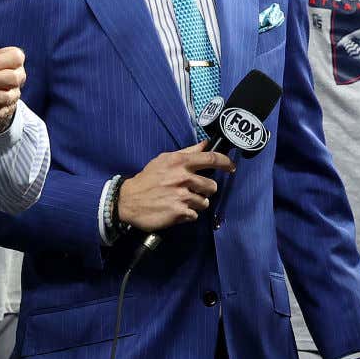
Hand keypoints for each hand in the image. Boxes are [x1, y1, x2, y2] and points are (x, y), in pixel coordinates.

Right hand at [114, 145, 236, 231]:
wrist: (127, 200)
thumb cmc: (148, 178)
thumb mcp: (164, 160)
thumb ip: (187, 152)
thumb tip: (206, 144)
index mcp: (180, 162)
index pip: (211, 159)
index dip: (226, 162)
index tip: (231, 167)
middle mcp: (183, 178)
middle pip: (212, 186)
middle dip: (205, 190)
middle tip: (193, 191)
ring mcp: (182, 196)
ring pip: (205, 202)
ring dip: (196, 203)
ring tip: (182, 201)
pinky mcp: (179, 212)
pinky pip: (195, 215)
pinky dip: (188, 214)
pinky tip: (176, 209)